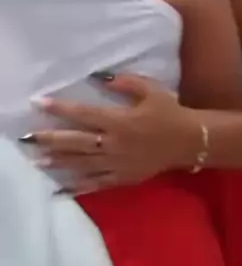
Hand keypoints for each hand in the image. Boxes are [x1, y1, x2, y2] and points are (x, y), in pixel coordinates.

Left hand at [23, 75, 199, 192]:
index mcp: (120, 121)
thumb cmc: (169, 112)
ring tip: (38, 160)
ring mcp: (117, 163)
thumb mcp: (151, 90)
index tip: (41, 103)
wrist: (189, 140)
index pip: (84, 114)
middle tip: (28, 138)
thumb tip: (100, 77)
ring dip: (59, 162)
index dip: (61, 109)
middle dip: (51, 139)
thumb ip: (125, 83)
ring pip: (82, 164)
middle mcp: (114, 143)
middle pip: (77, 142)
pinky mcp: (122, 177)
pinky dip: (78, 187)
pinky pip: (97, 183)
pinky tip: (62, 188)